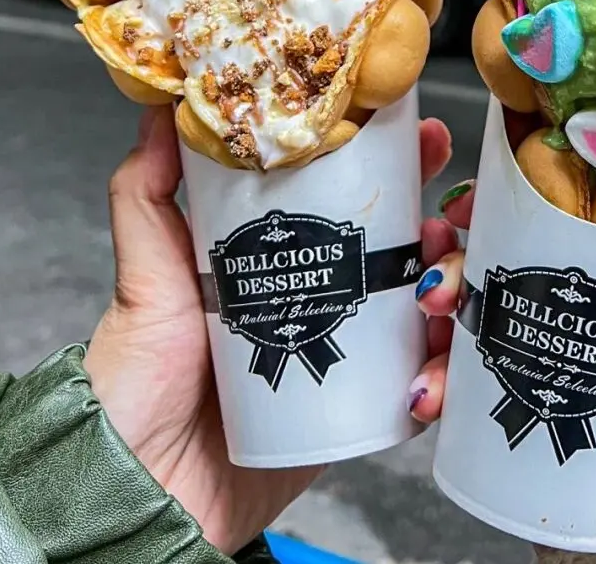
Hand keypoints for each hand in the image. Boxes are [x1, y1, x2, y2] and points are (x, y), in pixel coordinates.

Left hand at [84, 105, 452, 555]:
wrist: (140, 490)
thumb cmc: (139, 381)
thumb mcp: (145, 276)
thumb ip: (146, 194)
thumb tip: (159, 107)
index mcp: (293, 258)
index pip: (363, 196)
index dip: (405, 164)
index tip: (428, 138)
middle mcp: (332, 298)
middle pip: (415, 249)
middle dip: (448, 230)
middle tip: (445, 226)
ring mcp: (355, 353)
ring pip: (436, 311)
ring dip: (455, 297)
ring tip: (434, 304)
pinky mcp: (365, 410)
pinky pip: (427, 386)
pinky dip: (445, 378)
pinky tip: (425, 381)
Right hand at [414, 185, 595, 509]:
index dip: (550, 189)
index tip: (511, 176)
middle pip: (526, 258)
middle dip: (475, 239)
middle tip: (447, 236)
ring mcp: (561, 370)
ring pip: (488, 312)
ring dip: (445, 296)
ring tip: (433, 306)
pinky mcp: (529, 416)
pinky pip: (470, 383)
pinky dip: (437, 376)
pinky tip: (429, 389)